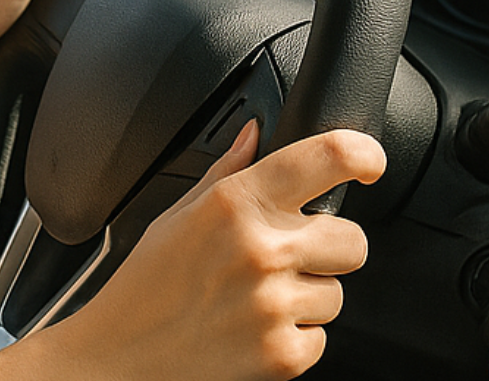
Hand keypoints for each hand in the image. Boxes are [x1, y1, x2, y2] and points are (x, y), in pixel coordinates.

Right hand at [35, 122, 386, 380]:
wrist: (121, 356)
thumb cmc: (145, 285)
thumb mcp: (176, 215)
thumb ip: (227, 171)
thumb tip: (255, 132)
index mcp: (235, 204)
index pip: (325, 158)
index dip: (361, 152)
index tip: (367, 161)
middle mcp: (261, 250)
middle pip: (353, 239)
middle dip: (329, 248)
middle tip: (287, 257)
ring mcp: (275, 305)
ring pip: (338, 293)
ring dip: (307, 297)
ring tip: (257, 299)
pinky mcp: (283, 354)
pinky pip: (322, 338)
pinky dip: (295, 337)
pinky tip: (254, 329)